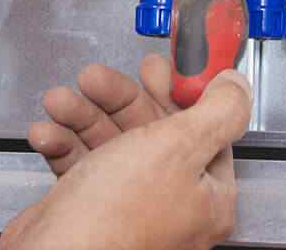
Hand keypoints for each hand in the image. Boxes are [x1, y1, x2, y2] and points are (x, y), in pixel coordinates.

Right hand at [3, 59, 248, 249]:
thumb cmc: (116, 217)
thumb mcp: (179, 147)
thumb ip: (218, 111)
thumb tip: (237, 88)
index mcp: (207, 196)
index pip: (204, 129)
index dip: (180, 91)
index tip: (160, 67)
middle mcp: (171, 204)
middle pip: (153, 130)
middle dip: (119, 98)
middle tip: (97, 77)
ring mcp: (129, 208)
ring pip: (111, 143)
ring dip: (82, 116)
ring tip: (62, 101)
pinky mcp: (90, 210)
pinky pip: (81, 166)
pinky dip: (64, 145)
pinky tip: (48, 133)